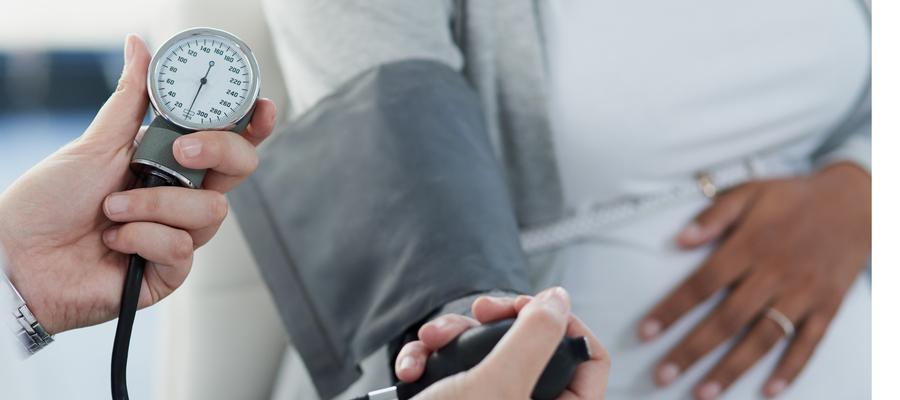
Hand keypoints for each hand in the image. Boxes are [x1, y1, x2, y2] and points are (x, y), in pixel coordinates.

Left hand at [0, 35, 276, 333]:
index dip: (253, 126)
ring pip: (211, 211)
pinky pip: (182, 247)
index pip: (230, 142)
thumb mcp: (97, 142)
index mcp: (172, 162)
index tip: (259, 109)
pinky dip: (142, 238)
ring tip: (113, 210)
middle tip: (180, 151)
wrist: (20, 255)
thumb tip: (140, 47)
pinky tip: (114, 241)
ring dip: (155, 205)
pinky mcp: (170, 271)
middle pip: (239, 171)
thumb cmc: (51, 201)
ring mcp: (179, 234)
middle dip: (218, 153)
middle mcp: (182, 196)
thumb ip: (132, 98)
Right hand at [396, 287, 609, 398]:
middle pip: (534, 346)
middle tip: (478, 311)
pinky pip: (454, 367)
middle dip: (495, 323)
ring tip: (430, 341)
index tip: (528, 308)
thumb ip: (535, 337)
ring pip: (487, 350)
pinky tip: (412, 368)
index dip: (564, 324)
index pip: (589, 360)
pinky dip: (430, 359)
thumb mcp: (500, 384)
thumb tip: (558, 298)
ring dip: (451, 338)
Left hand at [638, 162, 869, 398]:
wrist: (857, 201)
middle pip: (727, 320)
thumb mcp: (750, 192)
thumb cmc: (793, 197)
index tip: (646, 332)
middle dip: (692, 351)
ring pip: (763, 339)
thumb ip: (714, 216)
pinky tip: (768, 391)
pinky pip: (809, 344)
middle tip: (663, 375)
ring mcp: (803, 294)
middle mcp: (775, 274)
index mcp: (750, 245)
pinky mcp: (827, 306)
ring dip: (732, 369)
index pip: (702, 284)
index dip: (672, 309)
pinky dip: (790, 369)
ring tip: (704, 393)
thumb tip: (680, 239)